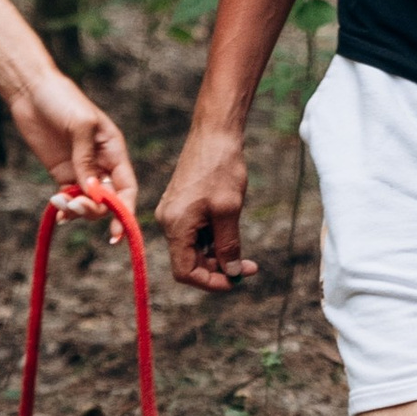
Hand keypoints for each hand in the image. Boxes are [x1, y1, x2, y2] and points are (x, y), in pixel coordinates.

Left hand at [9, 66, 139, 213]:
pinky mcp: (61, 172)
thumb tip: (93, 191)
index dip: (125, 211)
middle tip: (75, 207)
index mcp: (114, 150)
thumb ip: (87, 159)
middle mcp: (101, 163)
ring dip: (78, 210)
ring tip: (61, 204)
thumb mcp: (81, 125)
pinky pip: (70, 197)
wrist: (32, 91)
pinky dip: (66, 208)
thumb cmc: (63, 100)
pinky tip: (58, 210)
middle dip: (95, 210)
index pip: (127, 187)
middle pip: (108, 200)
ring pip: (88, 202)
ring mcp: (80, 169)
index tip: (117, 232)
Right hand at [157, 124, 259, 293]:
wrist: (214, 133)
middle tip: (248, 266)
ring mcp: (173, 212)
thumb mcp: (229, 211)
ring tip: (242, 247)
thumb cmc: (221, 169)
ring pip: (193, 247)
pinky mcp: (181, 204)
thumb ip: (228, 246)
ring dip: (217, 253)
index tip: (236, 280)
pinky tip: (231, 230)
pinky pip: (194, 232)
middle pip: (189, 261)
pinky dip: (212, 238)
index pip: (185, 272)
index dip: (210, 281)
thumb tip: (231, 272)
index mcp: (175, 226)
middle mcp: (168, 222)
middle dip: (218, 267)